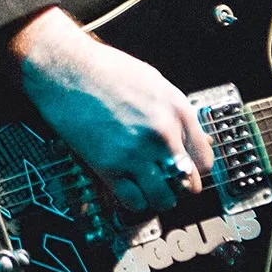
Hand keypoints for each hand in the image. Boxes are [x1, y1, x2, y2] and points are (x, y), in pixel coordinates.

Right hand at [8, 7, 214, 214]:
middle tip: (167, 182)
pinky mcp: (109, 166)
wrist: (66, 69)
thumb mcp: (155, 82)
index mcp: (177, 111)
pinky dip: (134, 202)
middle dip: (179, 186)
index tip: (186, 171)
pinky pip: (134, 202)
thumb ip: (176, 113)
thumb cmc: (106, 70)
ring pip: (163, 199)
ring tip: (149, 189)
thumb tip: (192, 138)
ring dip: (158, 198)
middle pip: (188, 183)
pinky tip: (129, 190)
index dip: (196, 170)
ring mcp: (136, 153)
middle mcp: (162, 134)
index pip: (205, 160)